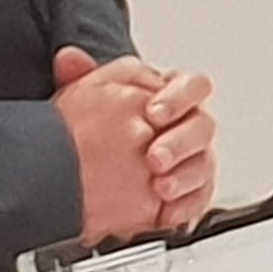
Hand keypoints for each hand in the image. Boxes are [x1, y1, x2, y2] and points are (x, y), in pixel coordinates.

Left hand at [51, 48, 220, 243]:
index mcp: (174, 95)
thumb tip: (67, 58)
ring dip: (184, 177)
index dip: (178, 97)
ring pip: (205, 164)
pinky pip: (200, 199)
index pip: (193, 85)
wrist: (98, 170)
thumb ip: (83, 78)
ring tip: (160, 187)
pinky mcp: (193, 191)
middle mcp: (190, 124)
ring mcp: (195, 158)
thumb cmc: (104, 127)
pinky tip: (166, 213)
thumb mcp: (91, 99)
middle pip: (203, 126)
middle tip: (154, 157)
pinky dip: (185, 207)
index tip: (154, 112)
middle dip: (180, 142)